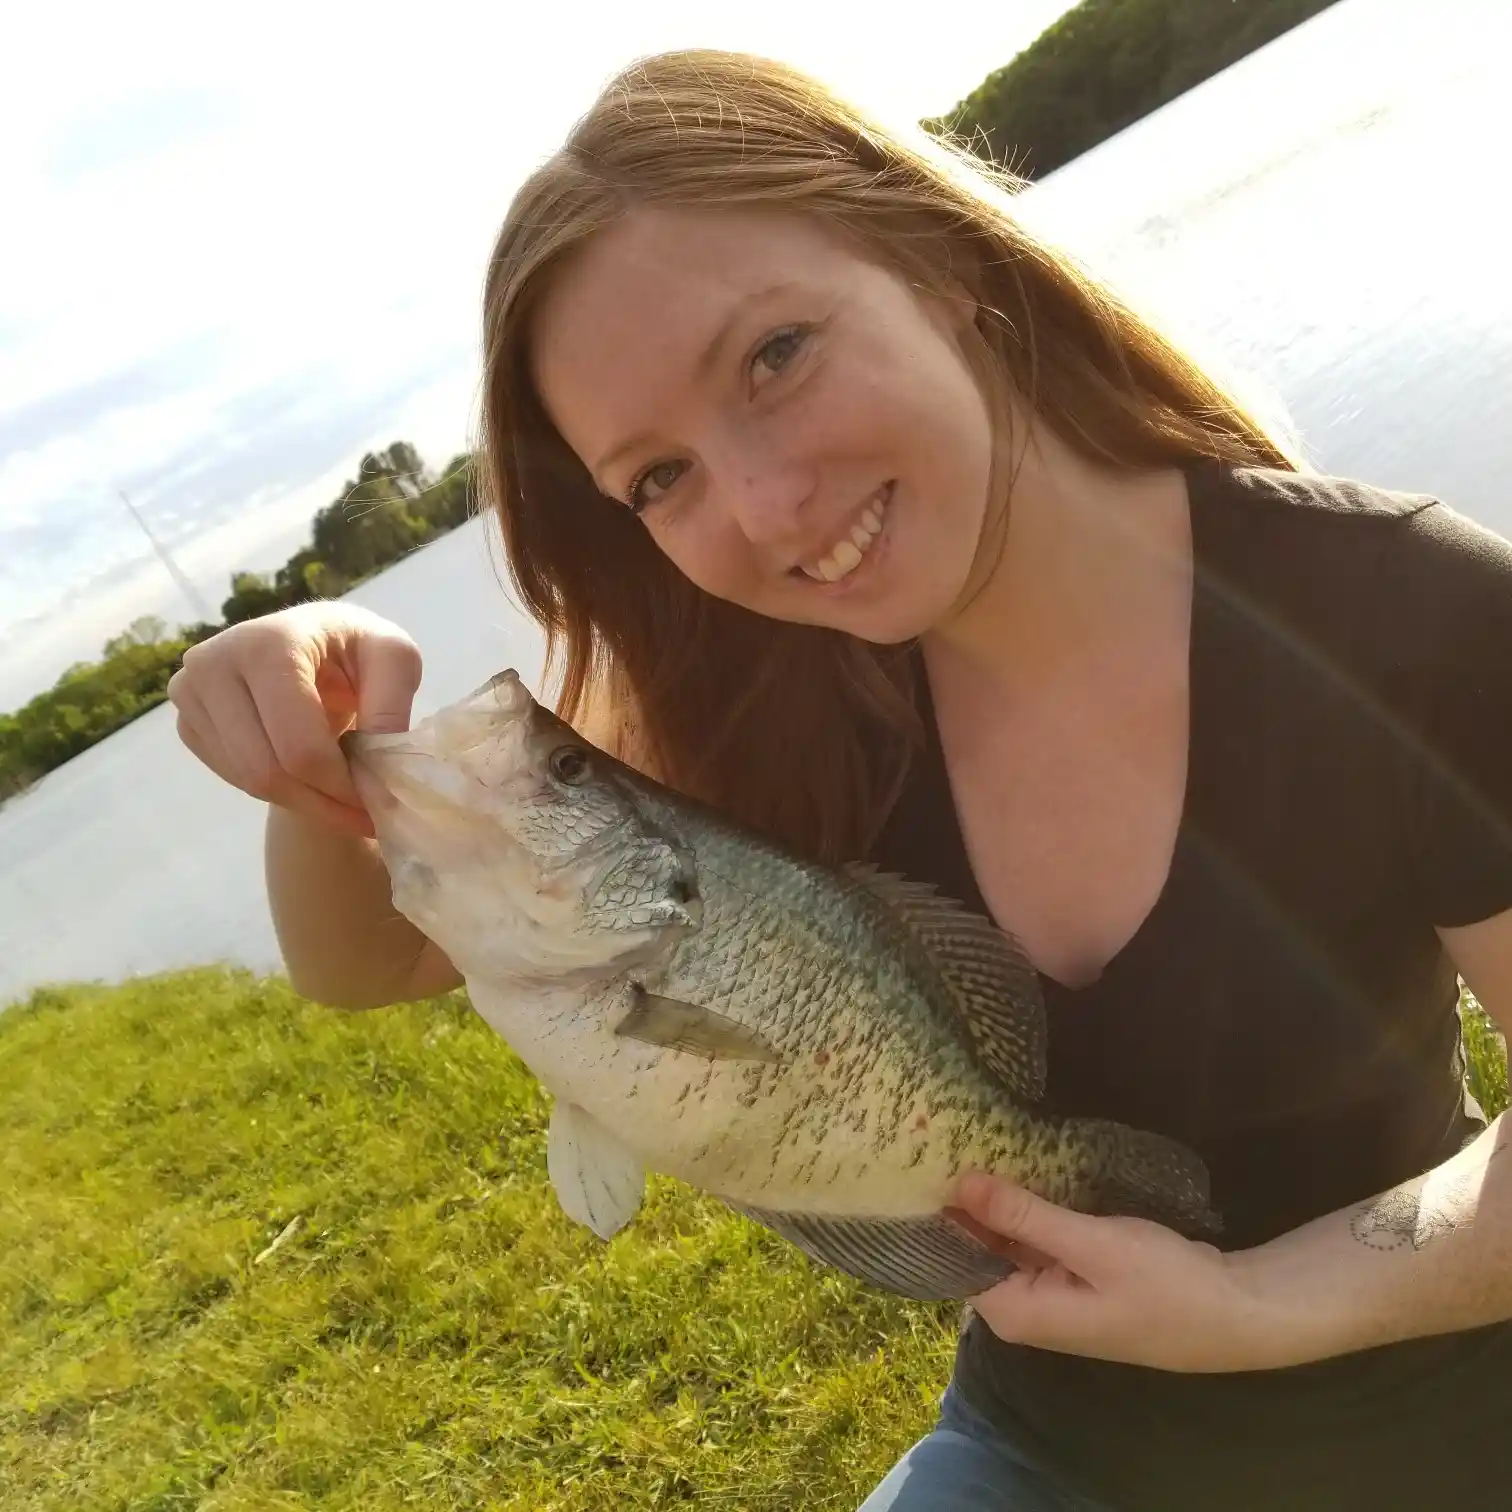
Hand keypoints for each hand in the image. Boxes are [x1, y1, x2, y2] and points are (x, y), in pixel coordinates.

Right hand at [167, 603, 421, 837]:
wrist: (313, 643)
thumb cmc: (356, 649)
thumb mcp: (396, 658)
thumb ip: (393, 703)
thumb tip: (378, 763)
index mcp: (269, 644)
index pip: (299, 745)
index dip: (340, 786)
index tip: (376, 803)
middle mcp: (214, 663)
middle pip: (267, 770)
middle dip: (322, 803)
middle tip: (363, 818)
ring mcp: (191, 693)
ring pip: (248, 781)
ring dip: (304, 803)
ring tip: (343, 801)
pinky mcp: (187, 720)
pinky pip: (233, 777)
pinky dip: (278, 791)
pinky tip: (309, 780)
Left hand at [946, 1171, 1295, 1373]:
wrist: (1237, 1312)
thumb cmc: (1163, 1286)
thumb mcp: (1090, 1245)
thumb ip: (1024, 1217)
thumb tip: (962, 1184)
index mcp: (1016, 1313)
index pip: (951, 1260)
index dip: (937, 1212)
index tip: (919, 1159)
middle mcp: (1025, 1309)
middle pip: (976, 1250)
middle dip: (962, 1200)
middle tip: (938, 1135)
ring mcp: (1052, 1294)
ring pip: (1006, 1241)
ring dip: (995, 1200)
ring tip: (965, 1139)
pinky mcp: (1075, 1276)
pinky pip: (1036, 1239)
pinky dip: (1027, 1208)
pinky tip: (1014, 1164)